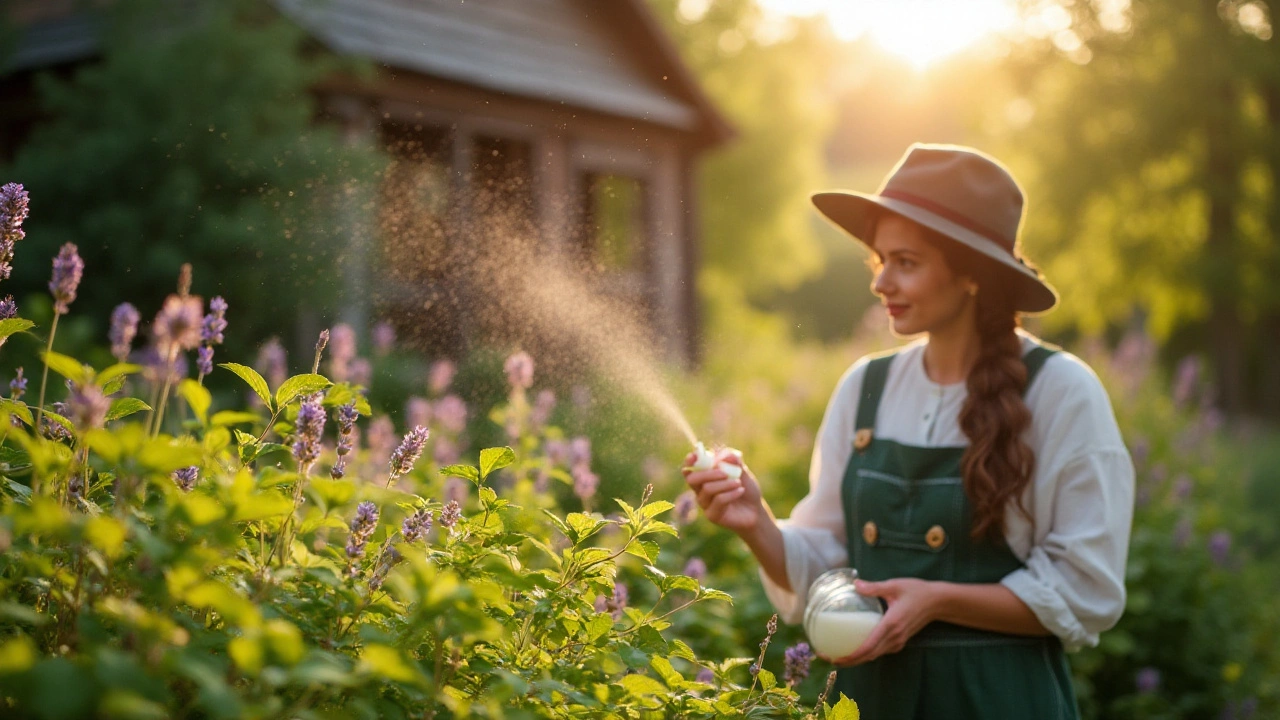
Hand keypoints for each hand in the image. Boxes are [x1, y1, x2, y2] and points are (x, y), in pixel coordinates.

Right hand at [681, 449, 762, 534]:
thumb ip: (735, 463)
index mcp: (704, 478)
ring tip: (738, 483)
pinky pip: (719, 500)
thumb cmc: (746, 490)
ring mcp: (705, 504)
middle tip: (725, 473)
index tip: (694, 455)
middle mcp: (701, 491)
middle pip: (693, 479)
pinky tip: (741, 491)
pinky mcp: (712, 515)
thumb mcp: (743, 473)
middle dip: (708, 473)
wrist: (756, 511)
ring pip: (707, 489)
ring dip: (725, 484)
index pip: (689, 470)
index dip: (689, 462)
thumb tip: (728, 455)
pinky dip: (731, 493)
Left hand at [824, 578, 939, 665]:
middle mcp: (894, 637)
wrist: (938, 602)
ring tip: (838, 656)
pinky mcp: (900, 640)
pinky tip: (856, 649)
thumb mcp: (894, 586)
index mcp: (891, 624)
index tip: (836, 658)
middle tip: (829, 658)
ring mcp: (898, 641)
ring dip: (857, 659)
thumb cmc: (916, 591)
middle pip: (869, 655)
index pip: (869, 647)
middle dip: (849, 660)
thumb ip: (874, 587)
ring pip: (875, 655)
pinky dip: (867, 653)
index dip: (852, 656)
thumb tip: (855, 584)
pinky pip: (881, 651)